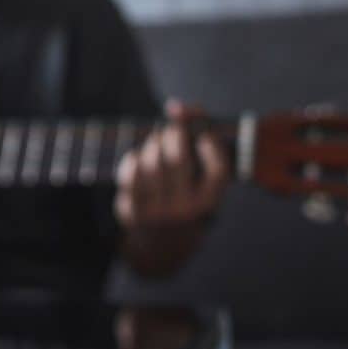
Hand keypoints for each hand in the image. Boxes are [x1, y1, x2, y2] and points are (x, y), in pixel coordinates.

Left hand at [115, 99, 228, 227]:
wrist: (162, 243)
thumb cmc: (185, 196)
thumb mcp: (200, 177)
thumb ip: (198, 136)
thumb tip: (175, 105)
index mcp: (209, 204)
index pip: (218, 171)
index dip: (212, 147)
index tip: (204, 137)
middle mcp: (185, 211)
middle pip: (179, 161)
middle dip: (174, 134)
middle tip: (171, 128)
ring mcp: (156, 213)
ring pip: (152, 165)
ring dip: (152, 144)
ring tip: (155, 140)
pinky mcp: (132, 212)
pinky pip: (129, 175)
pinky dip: (134, 158)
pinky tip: (138, 156)